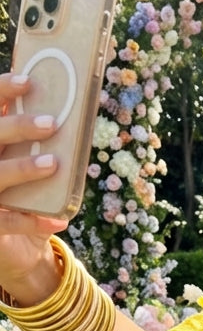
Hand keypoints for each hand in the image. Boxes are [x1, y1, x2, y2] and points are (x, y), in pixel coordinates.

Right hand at [0, 74, 67, 302]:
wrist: (9, 248)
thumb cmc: (19, 195)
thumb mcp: (21, 164)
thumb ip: (31, 141)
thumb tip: (67, 113)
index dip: (1, 90)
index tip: (28, 82)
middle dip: (17, 128)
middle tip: (51, 124)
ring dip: (23, 168)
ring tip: (53, 163)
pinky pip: (4, 222)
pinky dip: (31, 222)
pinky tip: (58, 220)